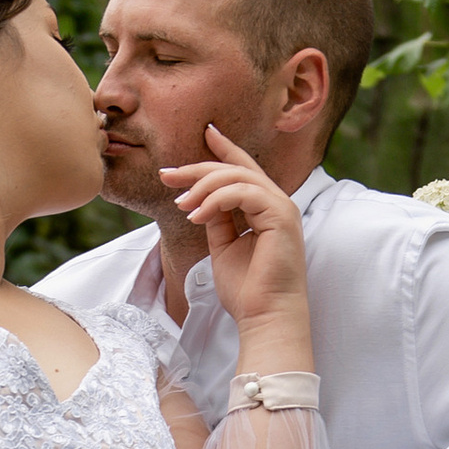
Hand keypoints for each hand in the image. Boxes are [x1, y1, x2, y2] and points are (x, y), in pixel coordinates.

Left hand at [156, 127, 311, 366]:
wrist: (264, 316)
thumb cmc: (247, 289)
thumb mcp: (223, 246)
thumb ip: (217, 219)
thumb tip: (200, 199)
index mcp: (265, 209)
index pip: (244, 169)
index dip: (225, 149)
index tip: (205, 132)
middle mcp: (276, 203)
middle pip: (235, 169)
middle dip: (198, 167)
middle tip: (167, 175)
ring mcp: (282, 208)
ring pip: (237, 177)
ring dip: (203, 186)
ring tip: (182, 205)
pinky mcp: (281, 216)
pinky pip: (243, 193)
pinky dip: (215, 200)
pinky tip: (196, 216)